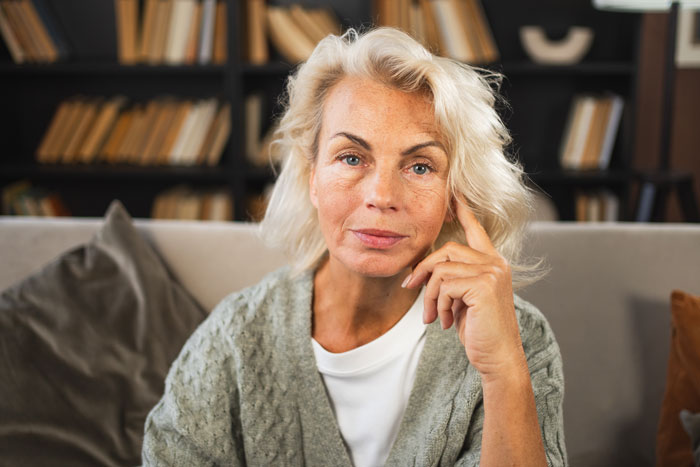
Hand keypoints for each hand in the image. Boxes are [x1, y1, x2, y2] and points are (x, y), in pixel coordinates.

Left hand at [402, 199, 526, 380]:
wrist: (498, 357)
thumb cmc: (480, 331)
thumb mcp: (464, 300)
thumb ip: (453, 279)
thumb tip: (423, 271)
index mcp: (493, 263)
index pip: (476, 229)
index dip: (463, 211)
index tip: (454, 194)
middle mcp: (496, 263)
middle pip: (447, 249)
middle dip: (424, 269)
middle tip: (412, 289)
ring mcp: (492, 272)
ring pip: (441, 269)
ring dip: (431, 296)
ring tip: (434, 317)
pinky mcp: (484, 285)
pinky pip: (444, 284)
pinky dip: (439, 305)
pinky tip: (446, 322)